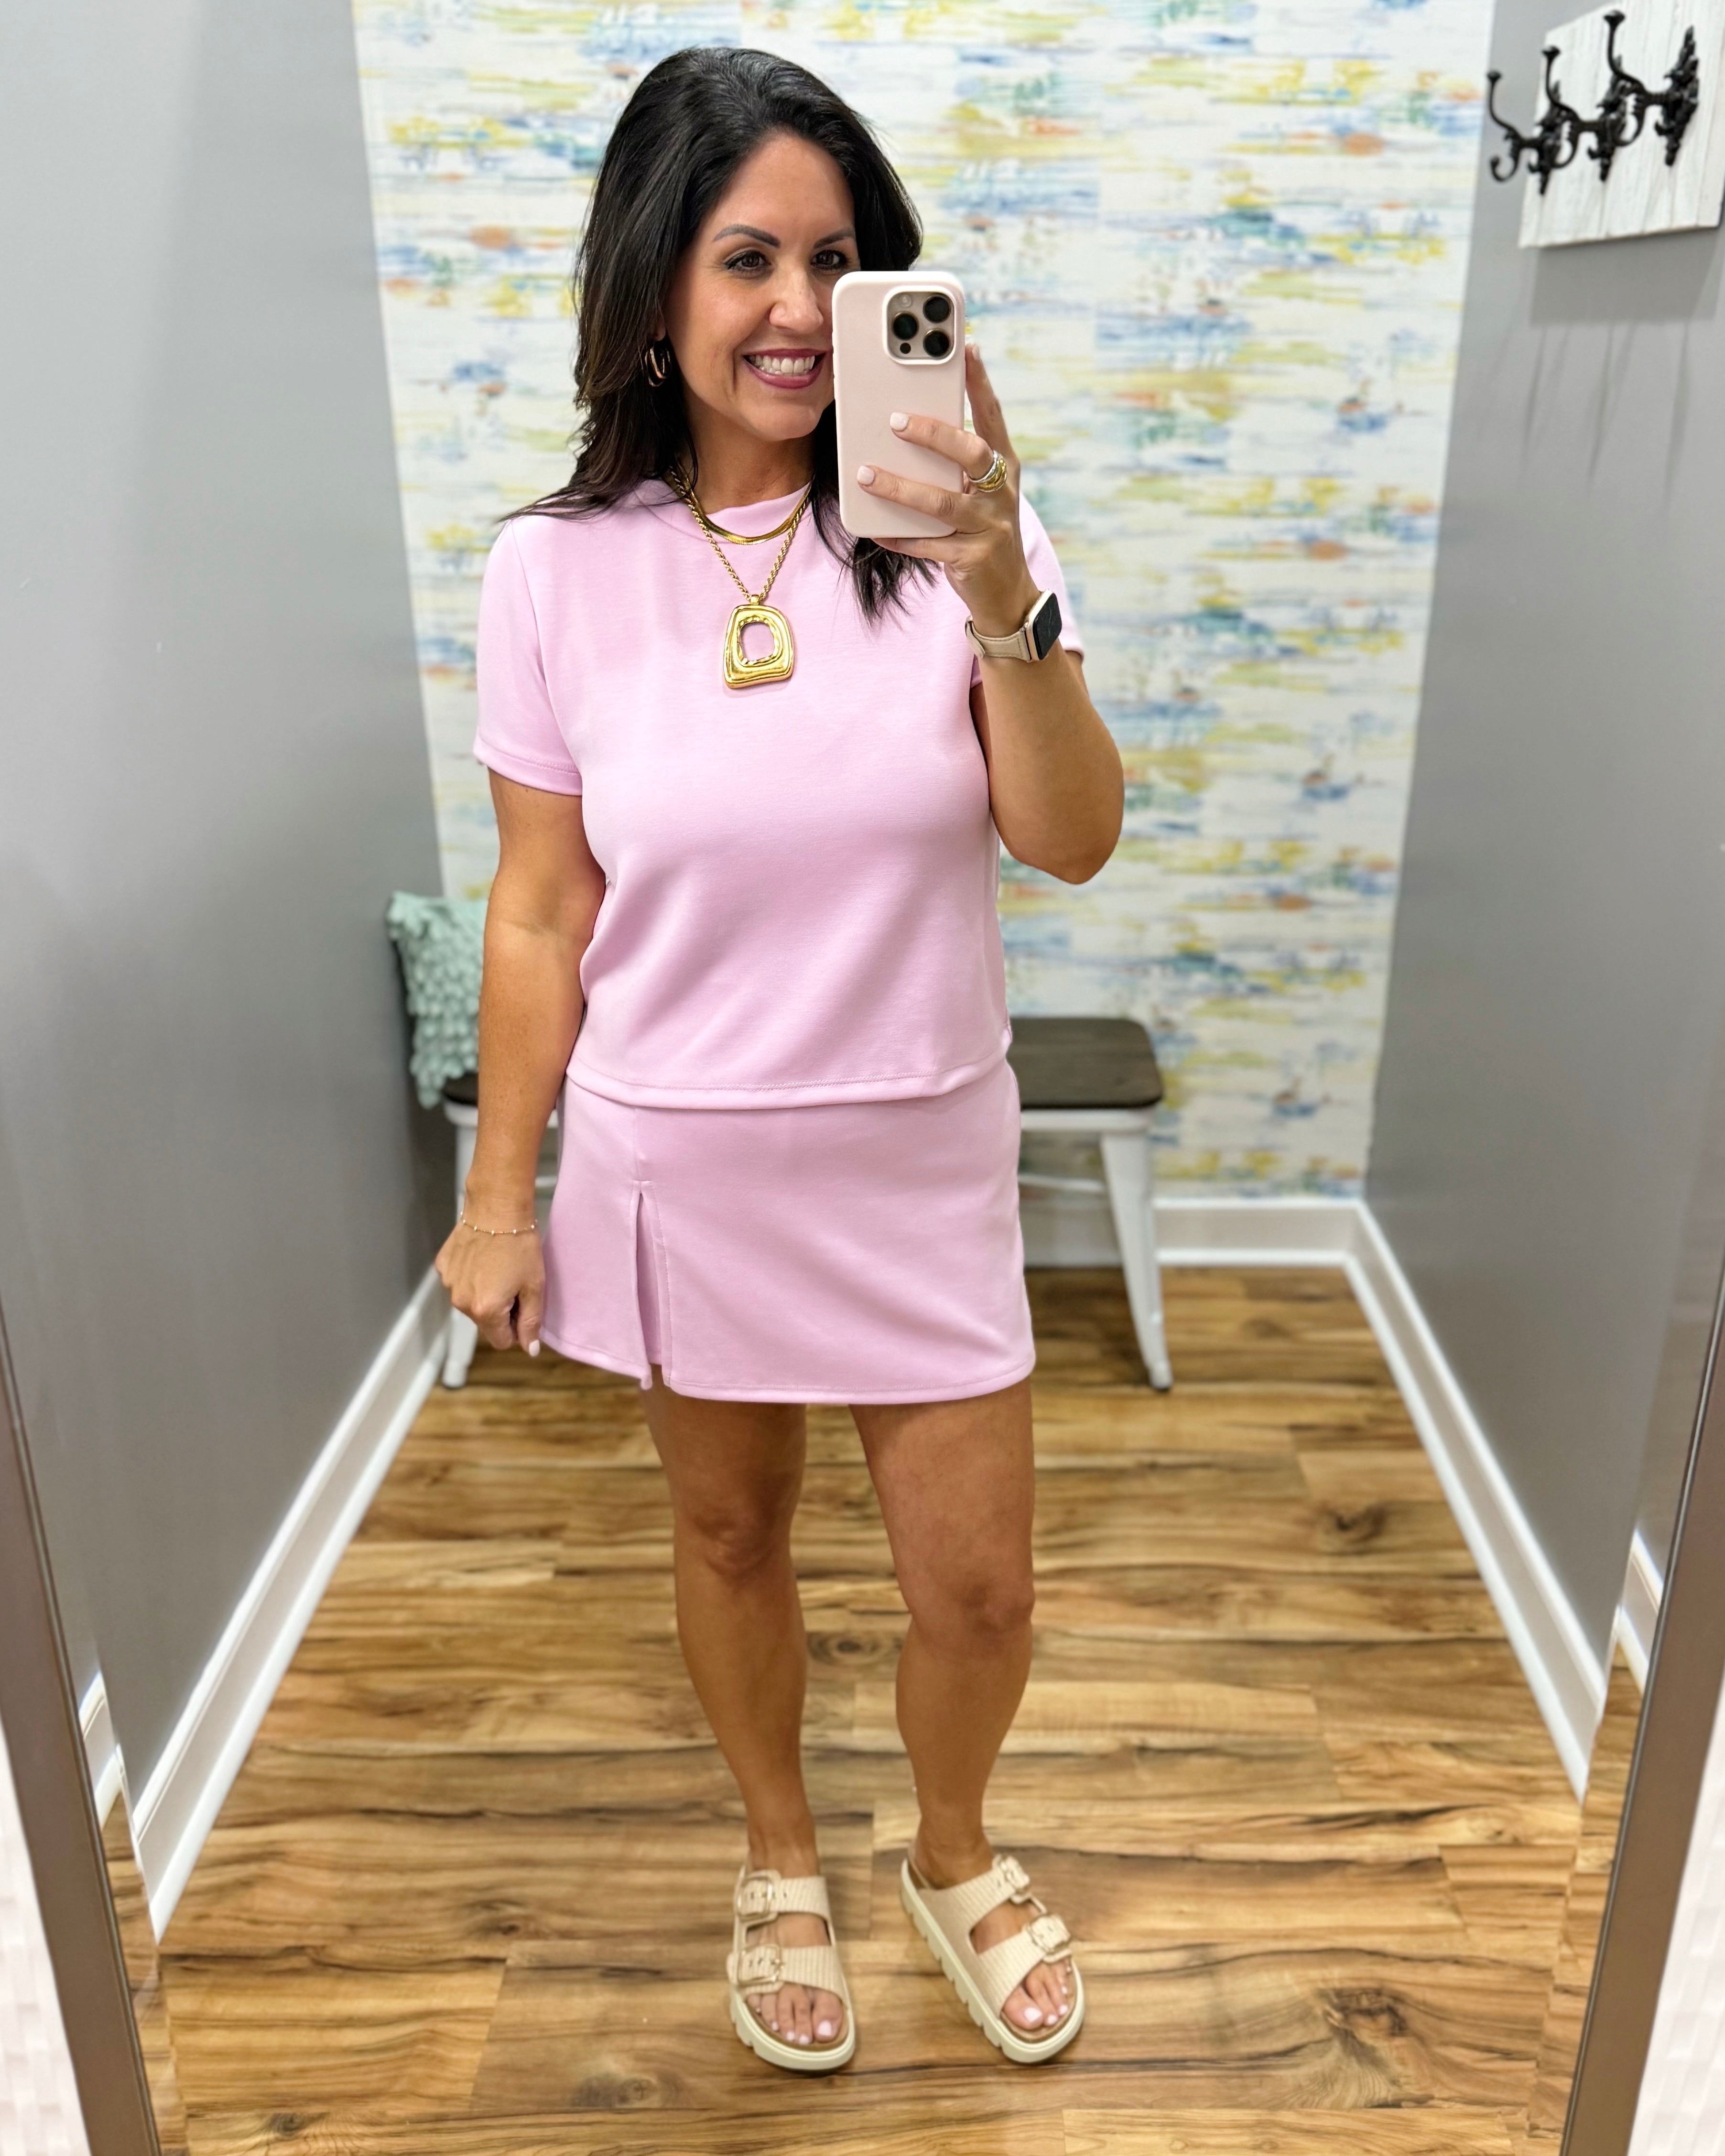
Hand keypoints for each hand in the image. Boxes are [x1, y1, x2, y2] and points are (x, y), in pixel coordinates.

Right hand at [435, 1209, 544, 1355]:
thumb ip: (531, 1322)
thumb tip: (529, 1350)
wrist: (496, 1207)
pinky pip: (459, 1282)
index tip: (523, 1306)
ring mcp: (449, 1283)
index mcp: (485, 1310)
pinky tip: (483, 1258)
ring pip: (471, 1303)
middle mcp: (461, 1302)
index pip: (501, 1341)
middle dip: (500, 1310)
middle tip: (514, 1282)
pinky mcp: (443, 1266)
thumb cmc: (520, 1245)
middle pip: (485, 1322)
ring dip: (484, 1293)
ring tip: (498, 1267)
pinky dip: (471, 1276)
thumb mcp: (534, 1286)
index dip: (516, 1328)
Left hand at [855, 345, 1038, 636]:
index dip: (980, 382)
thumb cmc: (983, 529)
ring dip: (900, 487)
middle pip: (971, 453)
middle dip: (934, 434)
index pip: (993, 416)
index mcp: (1004, 466)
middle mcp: (1001, 492)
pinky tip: (876, 528)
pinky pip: (928, 545)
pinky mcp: (971, 558)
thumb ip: (954, 461)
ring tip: (865, 475)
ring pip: (942, 501)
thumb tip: (906, 423)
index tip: (966, 347)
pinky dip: (899, 536)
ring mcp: (989, 526)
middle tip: (896, 419)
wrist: (1007, 592)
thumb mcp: (979, 490)